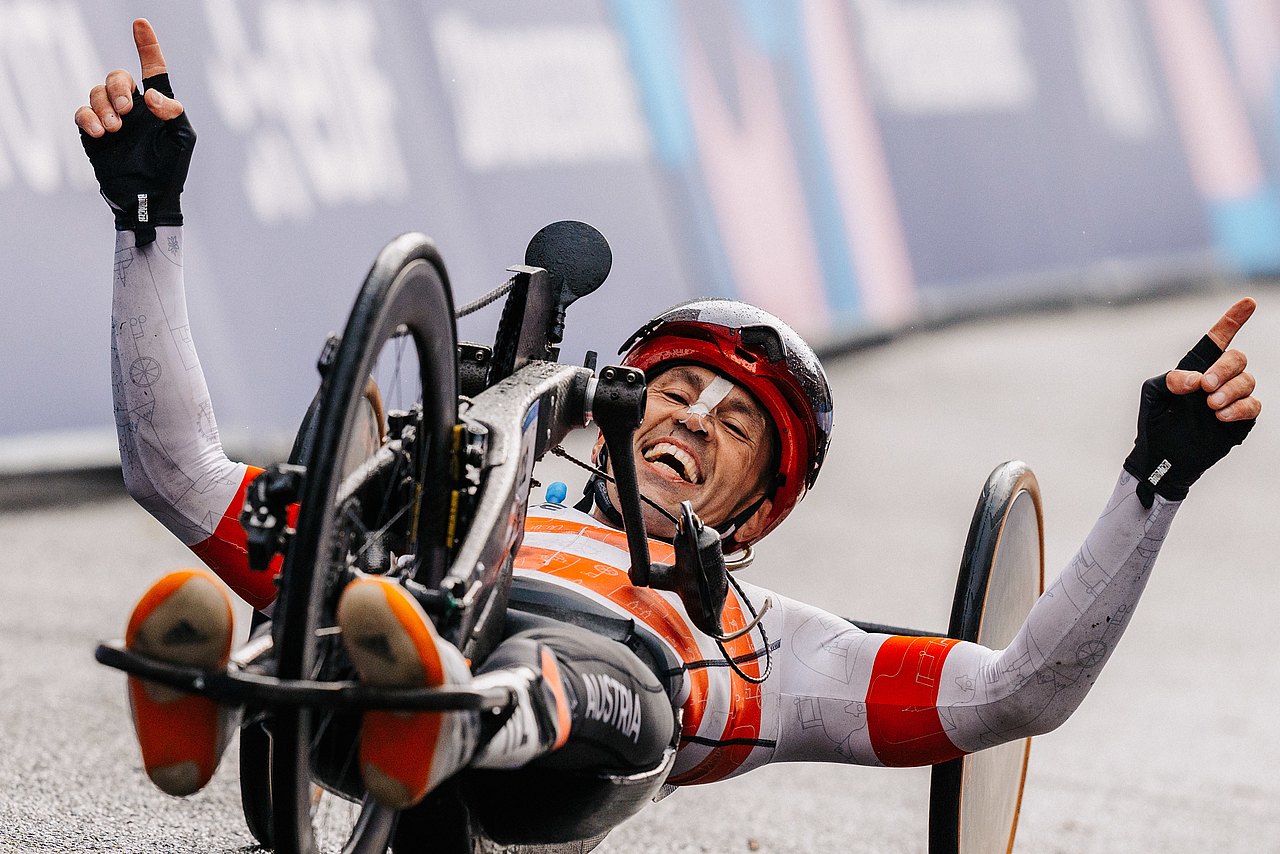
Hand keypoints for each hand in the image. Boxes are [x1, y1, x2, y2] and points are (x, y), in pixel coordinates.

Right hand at [75, 19, 194, 245]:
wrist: (149, 199)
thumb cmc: (171, 169)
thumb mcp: (182, 140)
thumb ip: (172, 113)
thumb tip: (152, 96)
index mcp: (157, 105)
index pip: (152, 69)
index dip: (147, 46)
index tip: (140, 24)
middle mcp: (133, 108)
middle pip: (116, 76)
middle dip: (118, 87)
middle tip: (126, 110)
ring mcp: (111, 119)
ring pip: (96, 92)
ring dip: (104, 106)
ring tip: (115, 129)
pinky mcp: (93, 134)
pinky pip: (81, 112)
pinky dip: (87, 118)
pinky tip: (99, 133)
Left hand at [1123, 298, 1260, 506]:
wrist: (1160, 457)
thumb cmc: (1154, 423)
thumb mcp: (1152, 395)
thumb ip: (1170, 379)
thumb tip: (1195, 379)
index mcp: (1195, 368)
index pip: (1217, 340)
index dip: (1232, 321)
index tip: (1248, 303)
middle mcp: (1217, 379)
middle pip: (1237, 358)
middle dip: (1224, 368)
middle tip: (1204, 386)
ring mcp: (1230, 399)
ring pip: (1247, 381)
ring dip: (1230, 390)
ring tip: (1210, 405)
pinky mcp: (1240, 420)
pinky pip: (1253, 405)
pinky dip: (1239, 408)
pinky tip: (1220, 416)